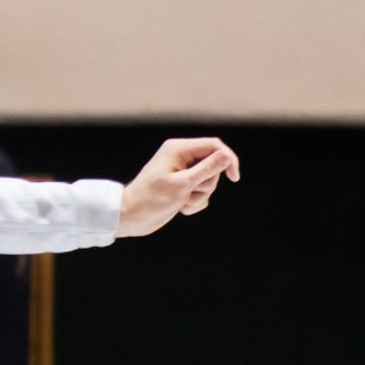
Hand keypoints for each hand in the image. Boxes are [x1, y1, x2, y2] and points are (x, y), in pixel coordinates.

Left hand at [117, 138, 240, 238]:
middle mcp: (181, 157)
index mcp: (178, 149)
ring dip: (199, 196)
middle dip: (207, 184)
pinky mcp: (182, 186)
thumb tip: (226, 155)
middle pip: (213, 166)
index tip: (234, 178)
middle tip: (189, 193)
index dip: (227, 159)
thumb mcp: (182, 184)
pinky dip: (195, 202)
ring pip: (208, 181)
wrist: (130, 218)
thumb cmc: (151, 200)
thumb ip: (206, 169)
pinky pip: (201, 193)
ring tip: (182, 202)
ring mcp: (182, 173)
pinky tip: (181, 208)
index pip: (214, 146)